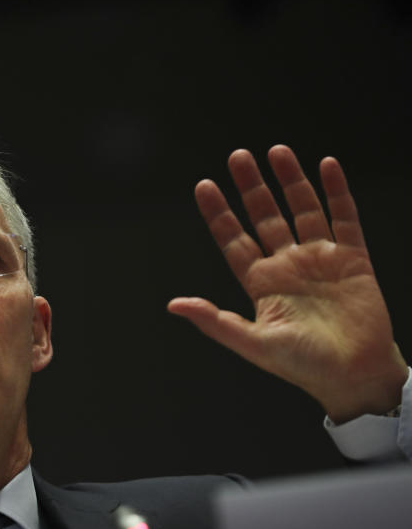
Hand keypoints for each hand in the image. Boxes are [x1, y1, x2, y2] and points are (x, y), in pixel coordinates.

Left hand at [168, 146, 406, 422]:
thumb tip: (174, 305)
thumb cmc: (303, 366)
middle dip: (251, 186)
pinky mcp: (353, 259)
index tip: (204, 185)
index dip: (219, 213)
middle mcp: (287, 265)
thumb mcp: (253, 344)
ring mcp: (320, 259)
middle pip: (265, 215)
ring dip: (290, 180)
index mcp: (261, 283)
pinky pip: (344, 218)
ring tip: (276, 151)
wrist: (356, 377)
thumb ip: (215, 321)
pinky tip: (326, 165)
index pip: (234, 239)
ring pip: (302, 209)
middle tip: (237, 156)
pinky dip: (336, 192)